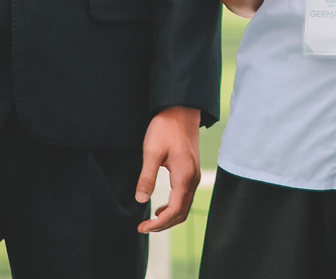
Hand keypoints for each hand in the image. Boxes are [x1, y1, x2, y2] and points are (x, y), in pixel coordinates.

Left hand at [135, 106, 201, 232]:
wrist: (181, 109)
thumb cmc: (166, 128)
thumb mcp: (151, 152)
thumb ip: (147, 177)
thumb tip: (140, 200)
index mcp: (184, 176)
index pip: (174, 210)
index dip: (158, 223)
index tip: (141, 227)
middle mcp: (193, 178)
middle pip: (182, 212)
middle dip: (164, 224)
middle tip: (144, 227)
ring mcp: (194, 174)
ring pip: (185, 205)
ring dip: (169, 217)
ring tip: (151, 220)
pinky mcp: (192, 170)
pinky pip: (186, 196)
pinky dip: (175, 207)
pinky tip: (162, 206)